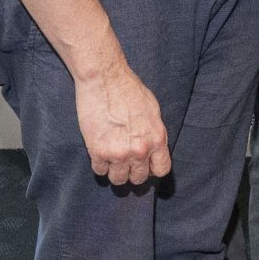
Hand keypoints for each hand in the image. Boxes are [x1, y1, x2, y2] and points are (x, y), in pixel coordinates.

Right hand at [75, 65, 170, 185]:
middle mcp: (140, 151)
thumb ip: (154, 134)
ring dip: (115, 172)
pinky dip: (100, 165)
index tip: (145, 166)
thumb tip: (153, 149)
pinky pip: (99, 170)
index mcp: (157, 140)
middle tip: (126, 163)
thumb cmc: (130, 91)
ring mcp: (118, 153)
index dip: (152, 170)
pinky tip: (100, 153)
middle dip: (133, 172)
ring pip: (118, 179)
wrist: (105, 80)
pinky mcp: (97, 151)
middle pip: (139, 178)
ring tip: (112, 160)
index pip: (161, 170)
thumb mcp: (153, 112)